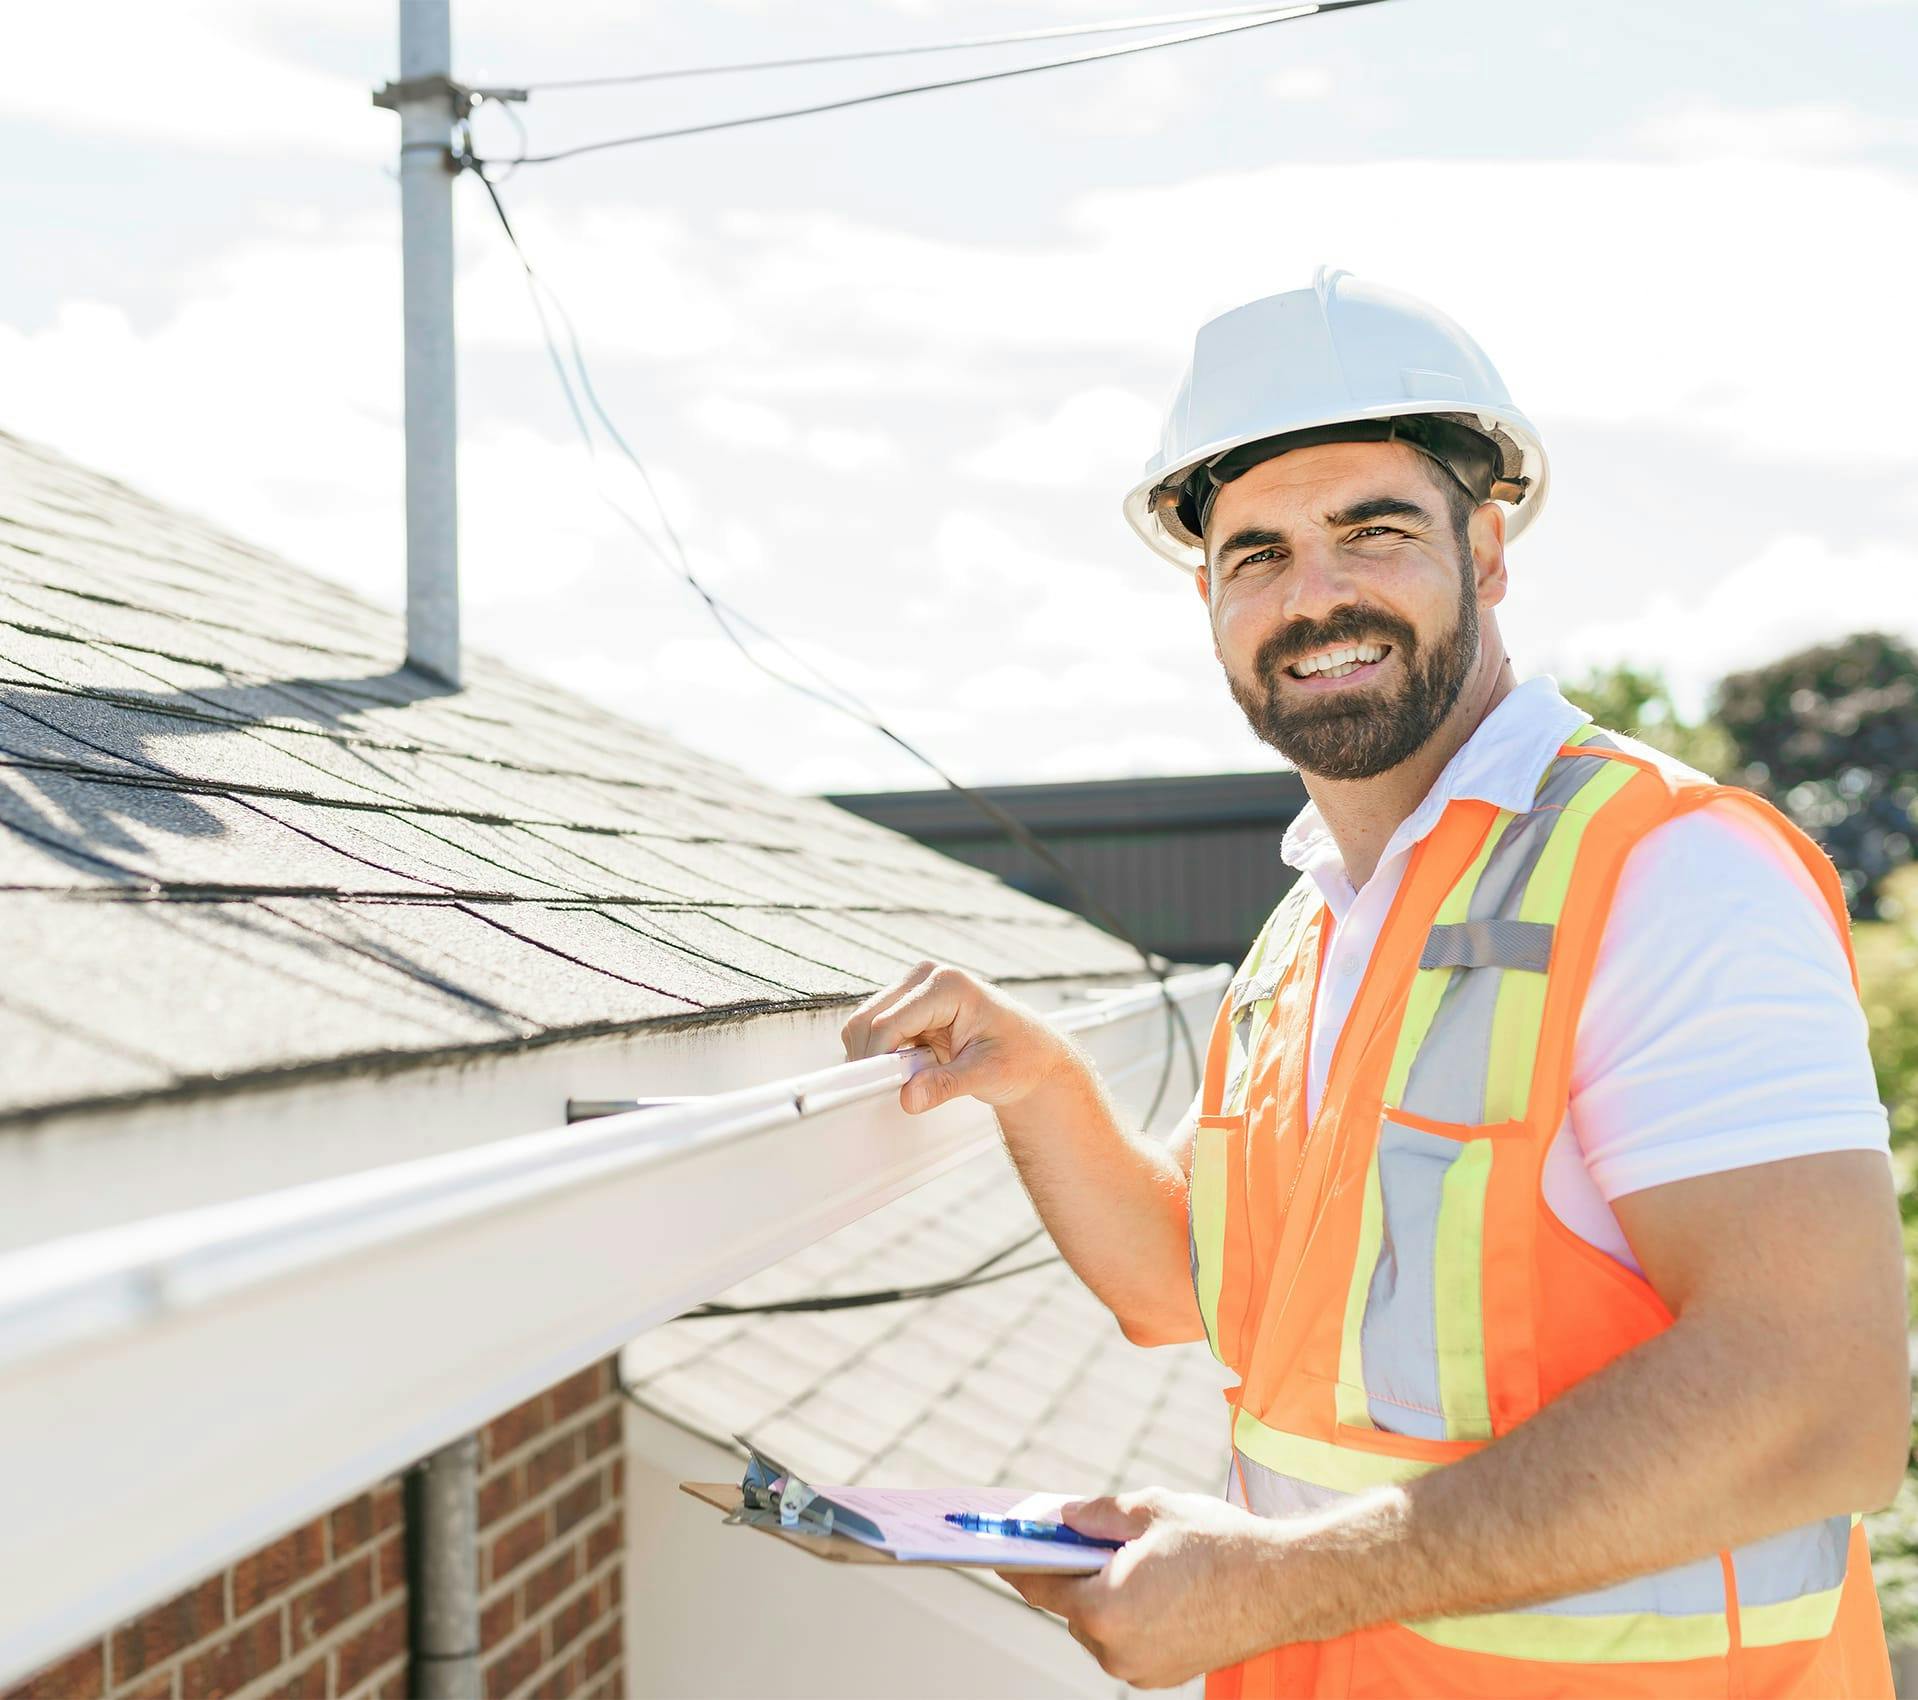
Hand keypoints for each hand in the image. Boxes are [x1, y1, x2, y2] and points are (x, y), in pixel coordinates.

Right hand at [840, 960, 1084, 1114]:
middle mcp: (926, 978)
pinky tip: (912, 1067)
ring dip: (878, 1056)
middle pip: (869, 1019)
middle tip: (894, 1088)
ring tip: (914, 1076)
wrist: (1033, 1054)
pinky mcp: (909, 1006)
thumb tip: (910, 1096)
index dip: (878, 1058)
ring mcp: (915, 990)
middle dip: (873, 1057)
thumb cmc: (1020, 1056)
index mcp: (948, 985)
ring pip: (866, 1025)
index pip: (889, 1023)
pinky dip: (883, 1054)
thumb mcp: (988, 1074)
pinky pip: (876, 1032)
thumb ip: (947, 1084)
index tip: (877, 1089)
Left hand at [998, 1489, 1287, 1689]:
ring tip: (1129, 1559)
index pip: (1041, 1588)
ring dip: (1105, 1595)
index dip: (1019, 1565)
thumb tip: (1064, 1517)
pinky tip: (1152, 1586)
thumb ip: (1097, 1514)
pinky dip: (1130, 1614)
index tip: (998, 1552)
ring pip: (1101, 1626)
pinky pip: (1128, 1641)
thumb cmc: (1217, 1544)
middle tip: (1081, 1539)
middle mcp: (1115, 1648)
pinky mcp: (1163, 1674)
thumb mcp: (1150, 1510)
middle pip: (1072, 1607)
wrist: (1281, 1586)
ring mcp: (1139, 1669)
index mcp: (1103, 1607)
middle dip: (1075, 1573)